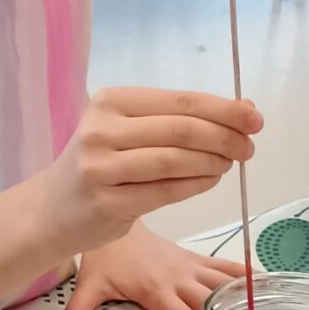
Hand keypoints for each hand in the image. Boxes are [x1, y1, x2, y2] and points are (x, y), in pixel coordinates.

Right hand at [37, 88, 260, 256]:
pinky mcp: (107, 203)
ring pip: (176, 161)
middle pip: (182, 130)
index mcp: (110, 101)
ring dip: (213, 162)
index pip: (180, 101)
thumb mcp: (130, 130)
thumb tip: (244, 109)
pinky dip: (197, 185)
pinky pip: (166, 192)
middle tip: (248, 147)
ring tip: (229, 164)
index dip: (224, 109)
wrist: (53, 209)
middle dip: (225, 137)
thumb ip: (180, 118)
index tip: (255, 119)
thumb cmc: (100, 164)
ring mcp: (101, 168)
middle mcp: (101, 130)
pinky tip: (210, 180)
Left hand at [60, 225, 245, 309]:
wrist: (115, 221)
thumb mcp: (89, 285)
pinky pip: (225, 267)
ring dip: (251, 301)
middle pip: (212, 305)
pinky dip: (247, 275)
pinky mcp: (196, 259)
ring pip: (226, 285)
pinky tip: (271, 287)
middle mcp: (178, 280)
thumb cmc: (106, 258)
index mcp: (156, 290)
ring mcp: (191, 268)